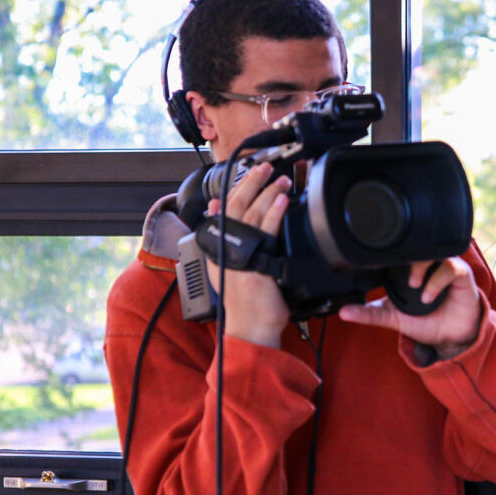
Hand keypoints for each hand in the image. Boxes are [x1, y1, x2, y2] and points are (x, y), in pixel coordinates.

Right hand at [204, 162, 290, 347]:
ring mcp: (239, 255)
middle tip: (266, 166)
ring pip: (252, 214)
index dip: (235, 186)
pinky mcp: (256, 262)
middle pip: (235, 205)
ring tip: (282, 179)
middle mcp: (224, 248)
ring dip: (268, 192)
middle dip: (251, 182)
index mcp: (216, 246)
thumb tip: (213, 208)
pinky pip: (265, 231)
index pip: (223, 208)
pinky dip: (273, 213)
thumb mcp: (225, 264)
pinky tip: (282, 200)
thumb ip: (220, 235)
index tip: (247, 170)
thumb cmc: (243, 301)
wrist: (250, 328)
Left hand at [338, 256, 481, 359]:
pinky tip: (429, 297)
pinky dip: (437, 280)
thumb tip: (343, 312)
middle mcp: (427, 264)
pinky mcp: (461, 274)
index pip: (397, 252)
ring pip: (433, 251)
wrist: (451, 337)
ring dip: (421, 266)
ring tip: (415, 285)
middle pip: (416, 245)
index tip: (378, 267)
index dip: (388, 255)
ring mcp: (444, 266)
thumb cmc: (425, 322)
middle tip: (403, 280)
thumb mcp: (393, 319)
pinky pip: (451, 267)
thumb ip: (369, 314)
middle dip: (406, 258)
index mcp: (409, 269)